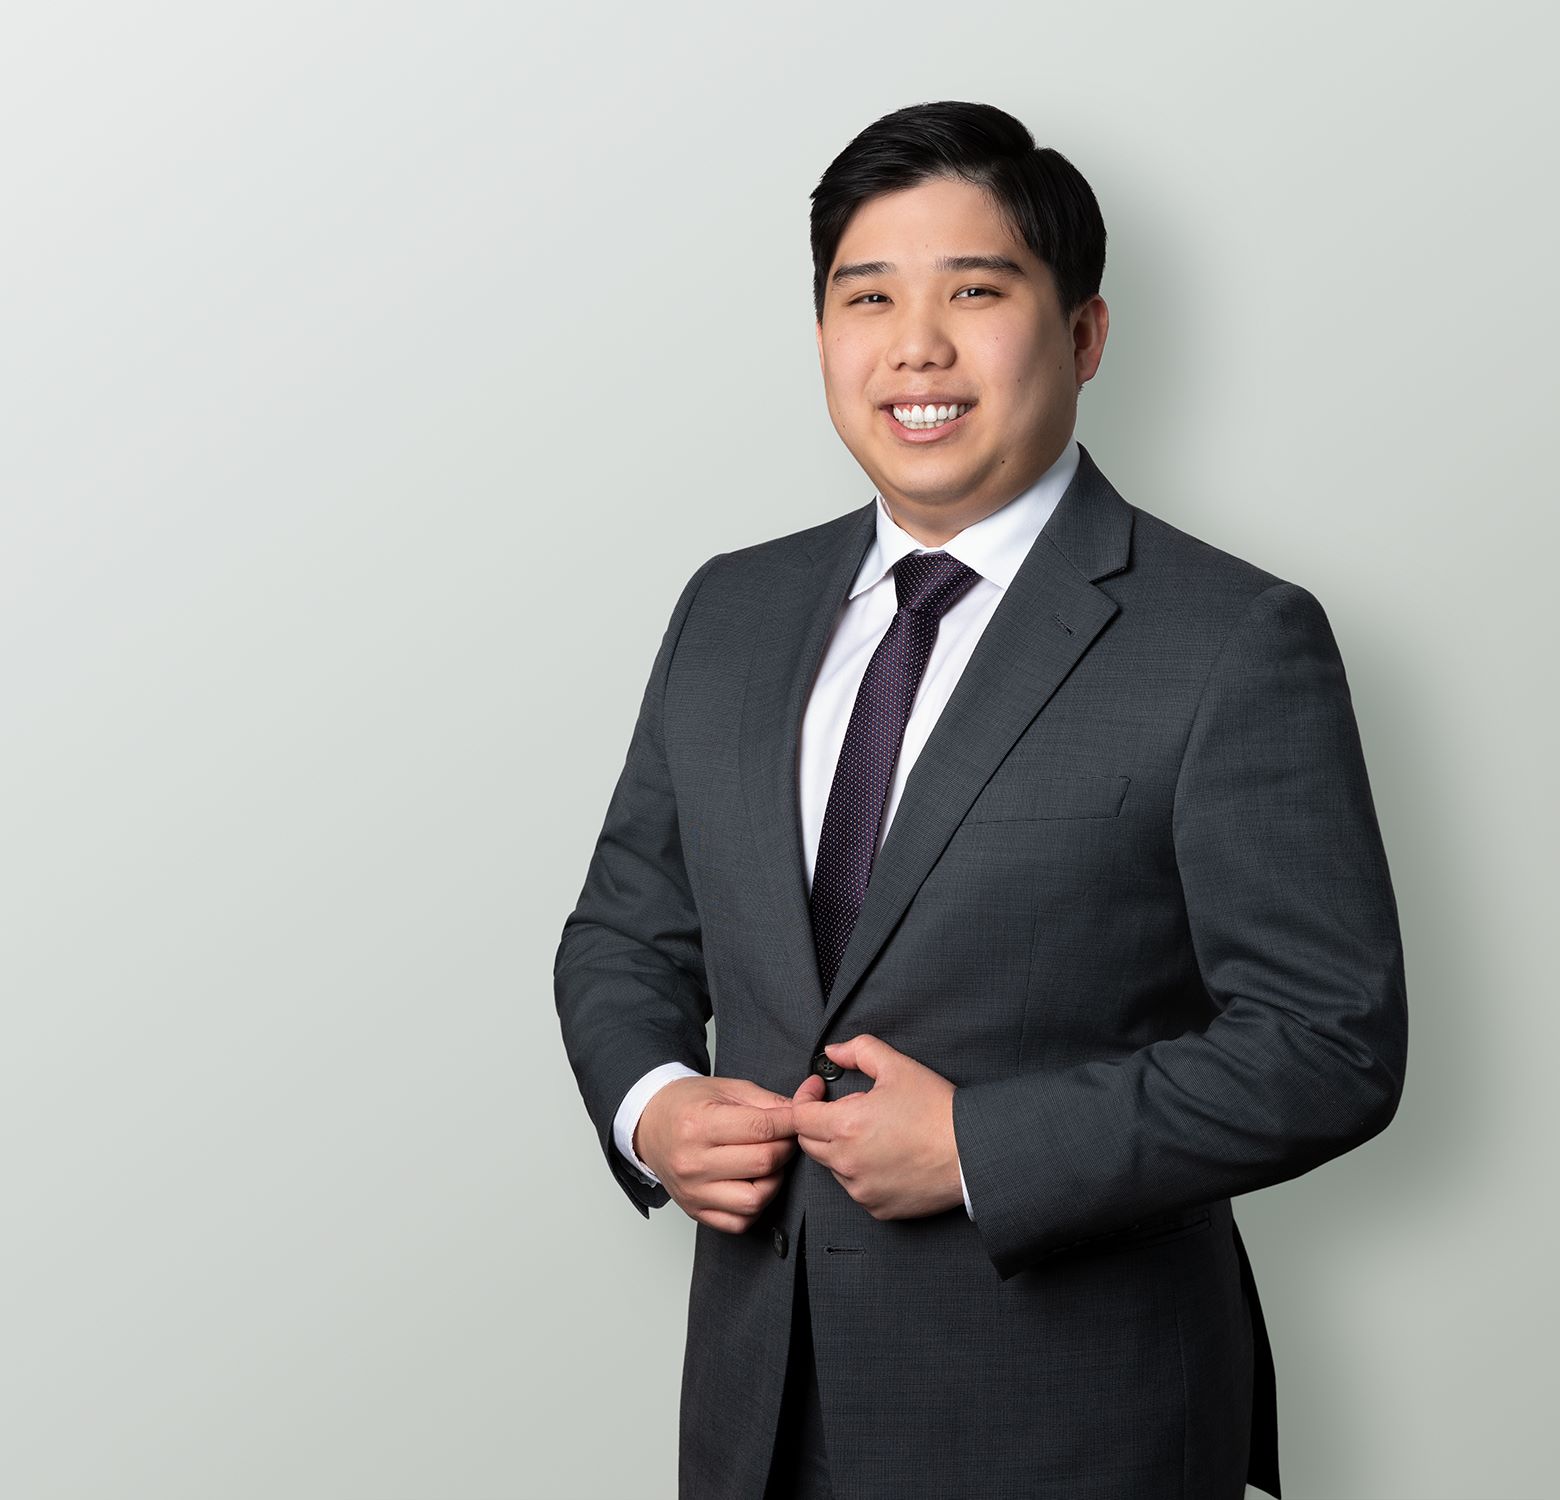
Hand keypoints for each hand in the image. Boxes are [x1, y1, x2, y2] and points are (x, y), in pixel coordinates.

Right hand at [635, 1074, 808, 1234]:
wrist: (650, 1125)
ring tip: (768, 1162)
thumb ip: (768, 1100)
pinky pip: (739, 1222)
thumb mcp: (726, 1089)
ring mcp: (693, 1191)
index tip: (801, 1117)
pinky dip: (755, 1206)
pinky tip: (752, 1184)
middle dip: (786, 1147)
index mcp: (698, 1124)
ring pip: (755, 1199)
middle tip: (785, 1137)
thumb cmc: (687, 1105)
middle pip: (762, 1163)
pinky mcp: (695, 1211)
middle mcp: (692, 1161)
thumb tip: (806, 1105)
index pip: (761, 1128)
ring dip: (773, 1180)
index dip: (791, 1121)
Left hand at [792, 1034, 963, 1220]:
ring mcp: (861, 1189)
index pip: (799, 1116)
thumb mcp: (898, 1066)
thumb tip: (833, 1052)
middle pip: (809, 1142)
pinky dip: (861, 1172)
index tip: (819, 1089)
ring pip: (832, 1166)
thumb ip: (859, 1050)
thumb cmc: (937, 1110)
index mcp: (846, 1126)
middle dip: (819, 1122)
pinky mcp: (877, 1208)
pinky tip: (886, 1156)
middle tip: (848, 1108)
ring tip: (874, 1132)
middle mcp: (847, 1162)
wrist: (972, 1152)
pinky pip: (855, 1188)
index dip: (805, 1097)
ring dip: (840, 1148)